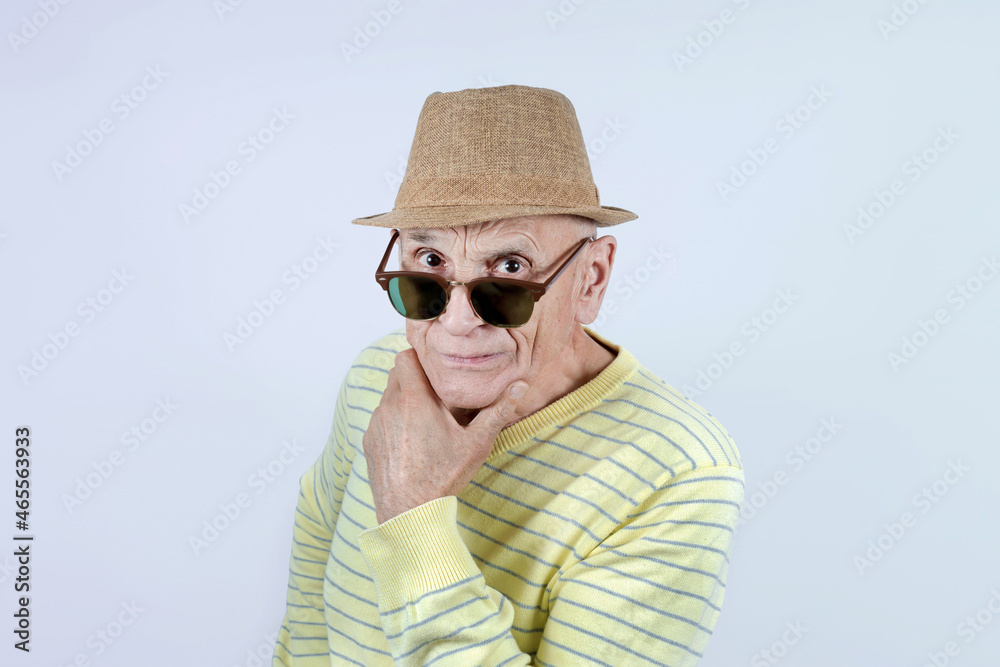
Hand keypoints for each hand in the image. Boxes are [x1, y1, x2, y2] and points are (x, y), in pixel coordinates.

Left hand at [362, 348, 527, 524]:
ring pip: (388, 397)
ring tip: (427, 419)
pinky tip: (413, 441)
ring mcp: (376, 424)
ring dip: (404, 401)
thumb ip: (497, 410)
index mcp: (414, 399)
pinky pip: (381, 419)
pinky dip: (394, 422)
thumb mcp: (476, 443)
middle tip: (438, 393)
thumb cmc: (443, 476)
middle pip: (397, 374)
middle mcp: (389, 406)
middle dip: (415, 378)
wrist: (410, 512)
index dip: (420, 358)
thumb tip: (520, 385)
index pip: (406, 356)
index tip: (437, 369)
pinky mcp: (369, 442)